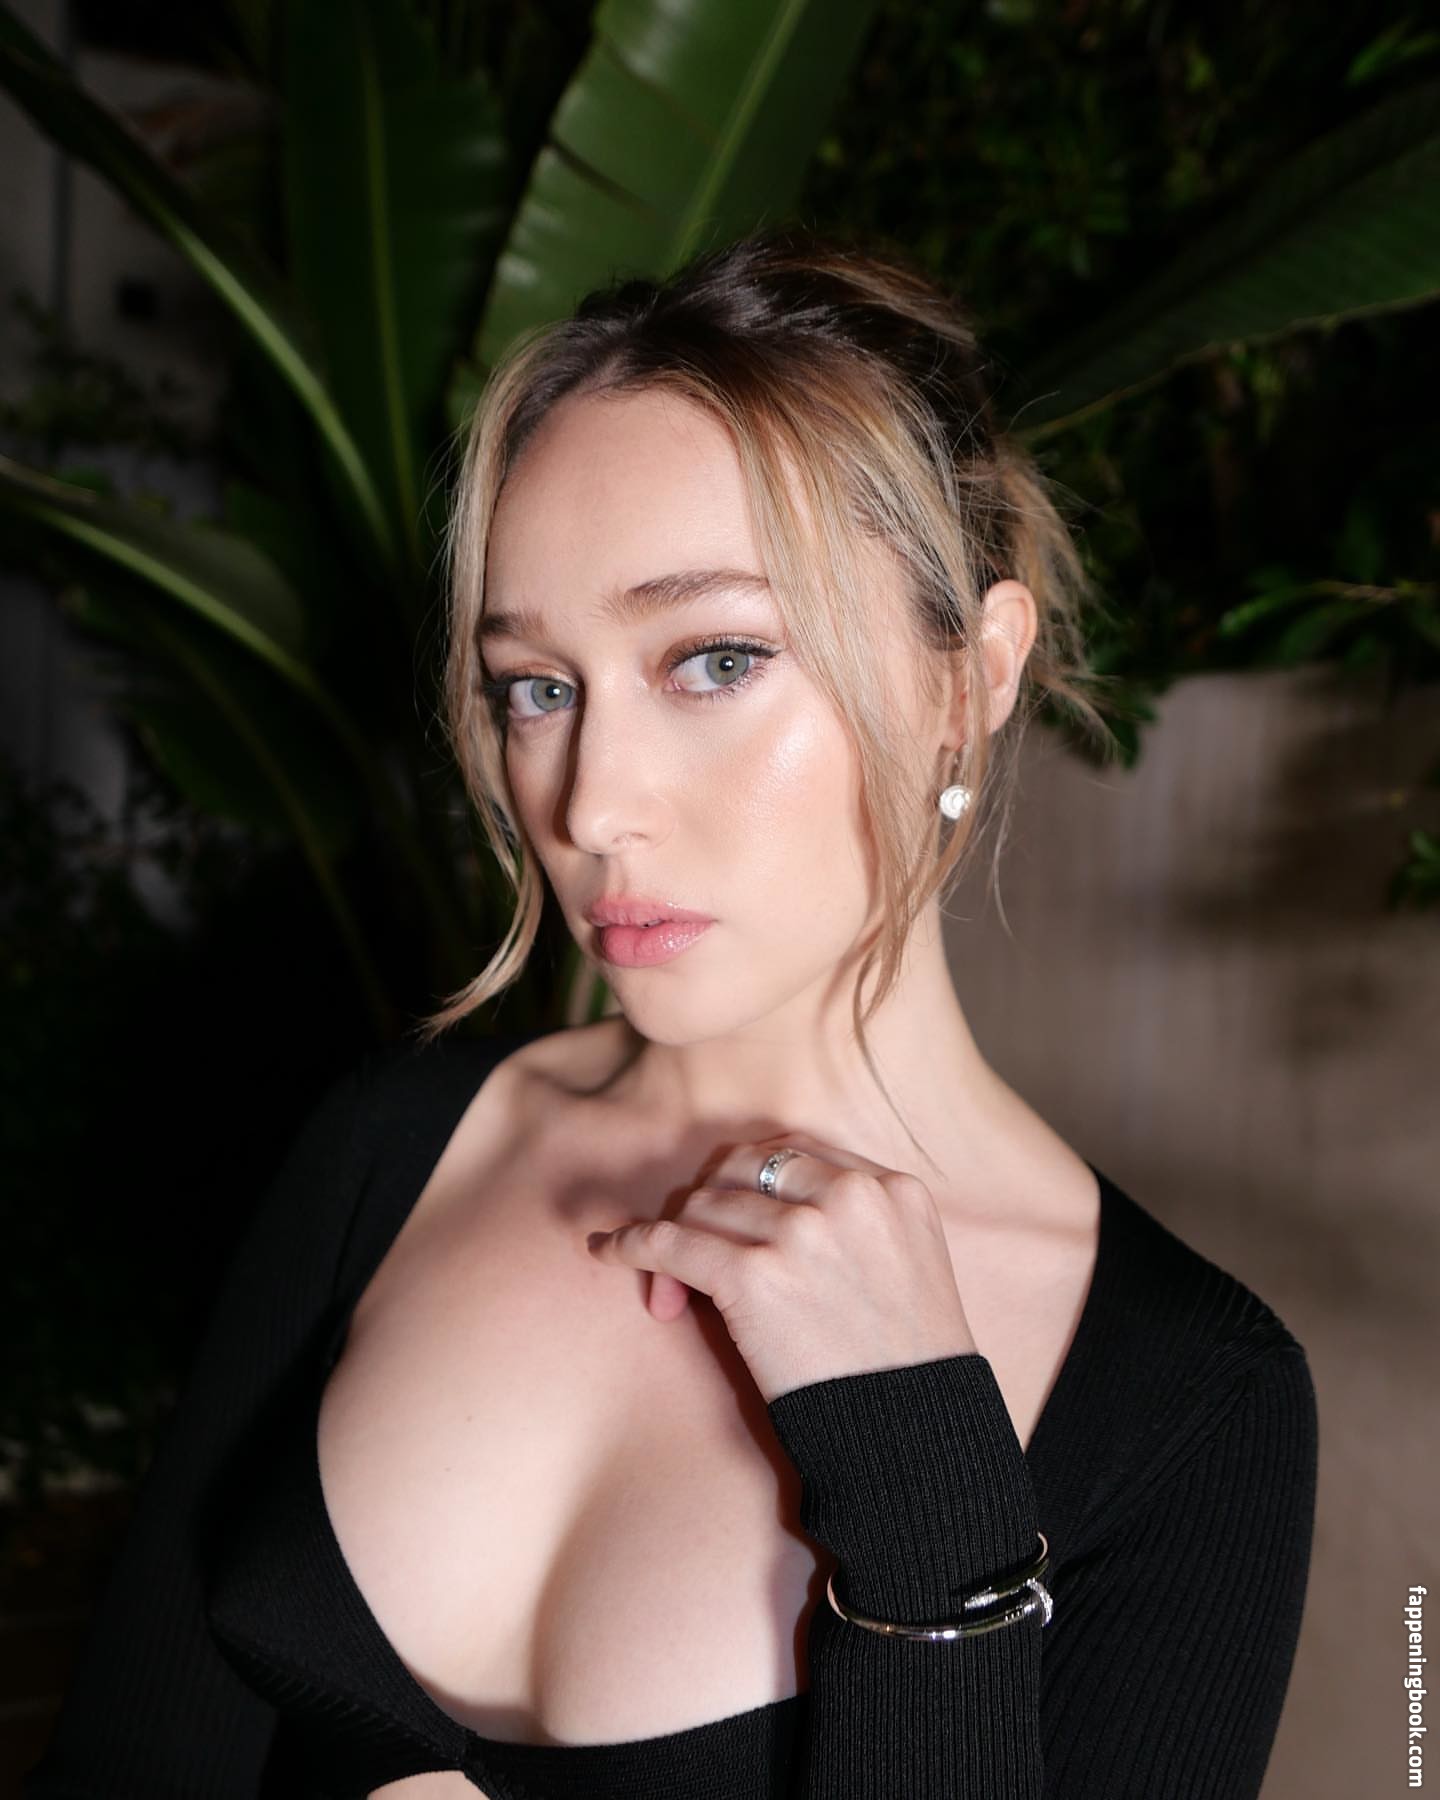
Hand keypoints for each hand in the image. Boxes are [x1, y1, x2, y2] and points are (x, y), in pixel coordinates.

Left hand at [585, 1127, 977, 1404]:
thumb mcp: (907, 1262)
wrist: (913, 1437)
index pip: (794, 1154)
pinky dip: (633, 1244)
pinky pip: (671, 1243)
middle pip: (743, 1167)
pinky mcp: (755, 1276)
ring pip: (704, 1205)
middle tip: (697, 1249)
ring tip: (668, 1284)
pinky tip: (610, 1249)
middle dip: (711, 1201)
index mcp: (890, 1188)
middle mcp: (848, 1196)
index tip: (732, 1215)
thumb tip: (764, 1208)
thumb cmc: (907, 1366)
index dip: (751, 1183)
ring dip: (677, 1239)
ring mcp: (800, 1232)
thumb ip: (857, 1220)